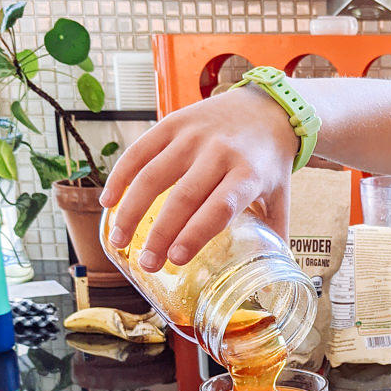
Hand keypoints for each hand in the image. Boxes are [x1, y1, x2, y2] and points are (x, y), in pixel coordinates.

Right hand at [99, 87, 298, 270]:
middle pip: (183, 197)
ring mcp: (194, 136)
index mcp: (248, 175)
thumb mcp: (281, 195)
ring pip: (153, 175)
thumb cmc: (270, 161)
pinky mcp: (173, 123)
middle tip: (146, 264)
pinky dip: (121, 177)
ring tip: (120, 242)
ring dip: (131, 211)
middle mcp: (219, 153)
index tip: (176, 259)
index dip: (195, 233)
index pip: (219, 208)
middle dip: (161, 234)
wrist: (269, 108)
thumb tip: (270, 281)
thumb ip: (274, 234)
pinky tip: (109, 203)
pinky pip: (139, 151)